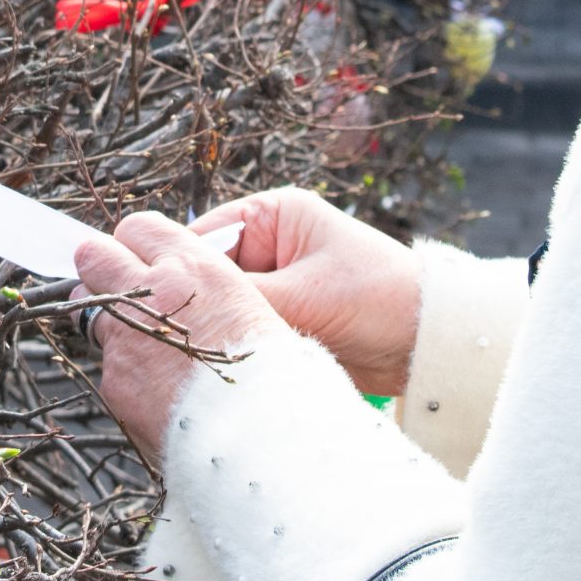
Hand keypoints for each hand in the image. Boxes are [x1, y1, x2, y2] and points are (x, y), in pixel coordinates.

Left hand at [75, 213, 295, 465]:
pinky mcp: (114, 380)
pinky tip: (158, 388)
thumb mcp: (245, 303)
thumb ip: (198, 283)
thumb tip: (167, 274)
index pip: (136, 227)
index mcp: (193, 267)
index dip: (137, 243)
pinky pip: (108, 364)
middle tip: (115, 284)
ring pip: (89, 310)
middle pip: (92, 255)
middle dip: (100, 267)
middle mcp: (153, 294)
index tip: (140, 256)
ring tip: (142, 341)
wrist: (264, 435)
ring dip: (107, 317)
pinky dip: (126, 371)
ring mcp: (126, 338)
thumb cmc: (269, 370)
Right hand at [193, 189, 421, 396]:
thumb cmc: (379, 298)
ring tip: (200, 353)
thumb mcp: (305, 296)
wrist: (429, 342)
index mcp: (273, 216)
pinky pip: (242, 331)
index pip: (201, 237)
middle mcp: (269, 245)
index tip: (150, 301)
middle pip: (205, 274)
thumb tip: (183, 306)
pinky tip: (222, 364)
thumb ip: (243, 299)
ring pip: (222, 307)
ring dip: (217, 329)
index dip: (173, 268)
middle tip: (172, 336)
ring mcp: (275, 284)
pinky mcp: (284, 319)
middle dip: (195, 304)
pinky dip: (235, 346)